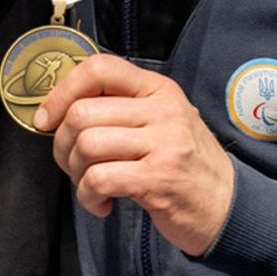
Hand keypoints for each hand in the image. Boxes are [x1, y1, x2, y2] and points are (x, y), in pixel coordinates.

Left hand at [35, 54, 235, 257]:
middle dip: (62, 145)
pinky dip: (89, 197)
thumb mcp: (162, 122)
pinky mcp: (158, 178)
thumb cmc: (185, 166)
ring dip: (76, 174)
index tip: (47, 119)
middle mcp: (163, 110)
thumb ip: (121, 109)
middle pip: (82, 113)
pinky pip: (99, 179)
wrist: (229, 207)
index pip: (98, 69)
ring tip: (92, 186)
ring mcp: (163, 143)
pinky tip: (102, 204)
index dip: (62, 92)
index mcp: (158, 89)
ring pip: (87, 145)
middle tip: (74, 166)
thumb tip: (61, 111)